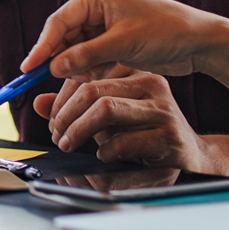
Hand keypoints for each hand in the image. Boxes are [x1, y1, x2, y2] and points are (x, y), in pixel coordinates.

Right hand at [22, 0, 228, 83]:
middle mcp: (97, 6)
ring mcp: (105, 23)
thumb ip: (84, 56)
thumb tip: (53, 68)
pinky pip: (90, 56)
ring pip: (76, 49)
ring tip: (81, 81)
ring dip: (76, 66)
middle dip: (59, 59)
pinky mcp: (114, 40)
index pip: (58, 22)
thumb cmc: (166, 32)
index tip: (28, 68)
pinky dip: (89, 69)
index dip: (41, 47)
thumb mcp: (122, 44)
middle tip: (46, 81)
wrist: (200, 41)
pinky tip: (93, 79)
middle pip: (64, 36)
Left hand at [36, 64, 206, 168]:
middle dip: (65, 116)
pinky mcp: (168, 136)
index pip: (87, 77)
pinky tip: (104, 156)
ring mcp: (162, 109)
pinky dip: (105, 151)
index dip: (61, 99)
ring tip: (69, 144)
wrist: (190, 154)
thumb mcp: (107, 117)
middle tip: (56, 135)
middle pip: (92, 91)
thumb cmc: (144, 132)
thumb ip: (75, 108)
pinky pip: (123, 140)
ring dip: (78, 131)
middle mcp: (151, 84)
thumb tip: (38, 103)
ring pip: (105, 110)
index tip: (52, 120)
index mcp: (135, 73)